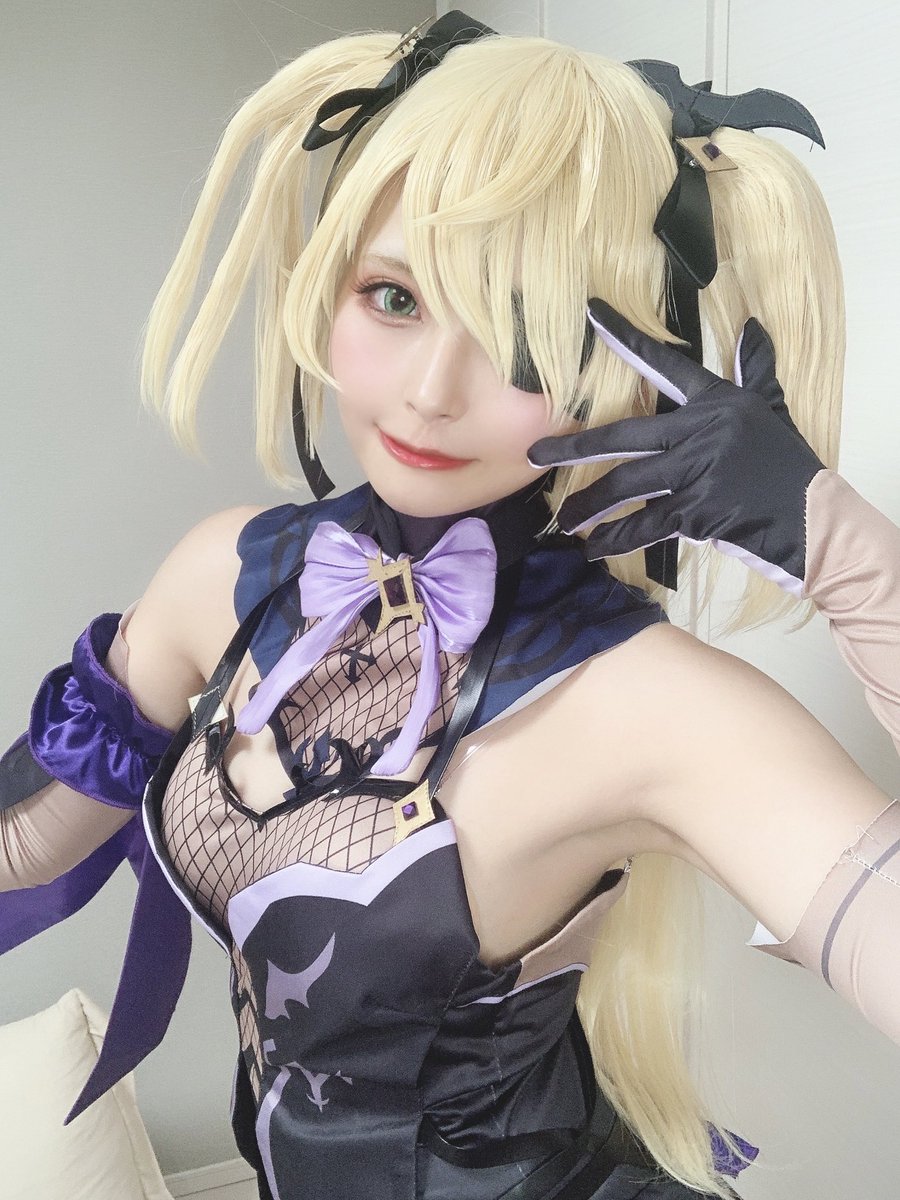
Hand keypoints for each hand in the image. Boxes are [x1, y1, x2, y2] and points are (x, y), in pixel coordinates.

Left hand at [528, 298, 824, 594]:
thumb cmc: (788, 465)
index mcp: (717, 401)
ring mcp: (698, 472)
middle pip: (624, 434)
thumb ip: (755, 371)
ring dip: (590, 505)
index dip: (626, 338)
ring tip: (564, 520)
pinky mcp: (698, 511)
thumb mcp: (772, 411)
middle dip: (575, 447)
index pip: (664, 364)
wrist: (814, 519)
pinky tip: (594, 548)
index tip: (590, 314)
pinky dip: (617, 540)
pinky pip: (645, 525)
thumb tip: (751, 329)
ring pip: (627, 485)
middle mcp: (702, 431)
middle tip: (535, 454)